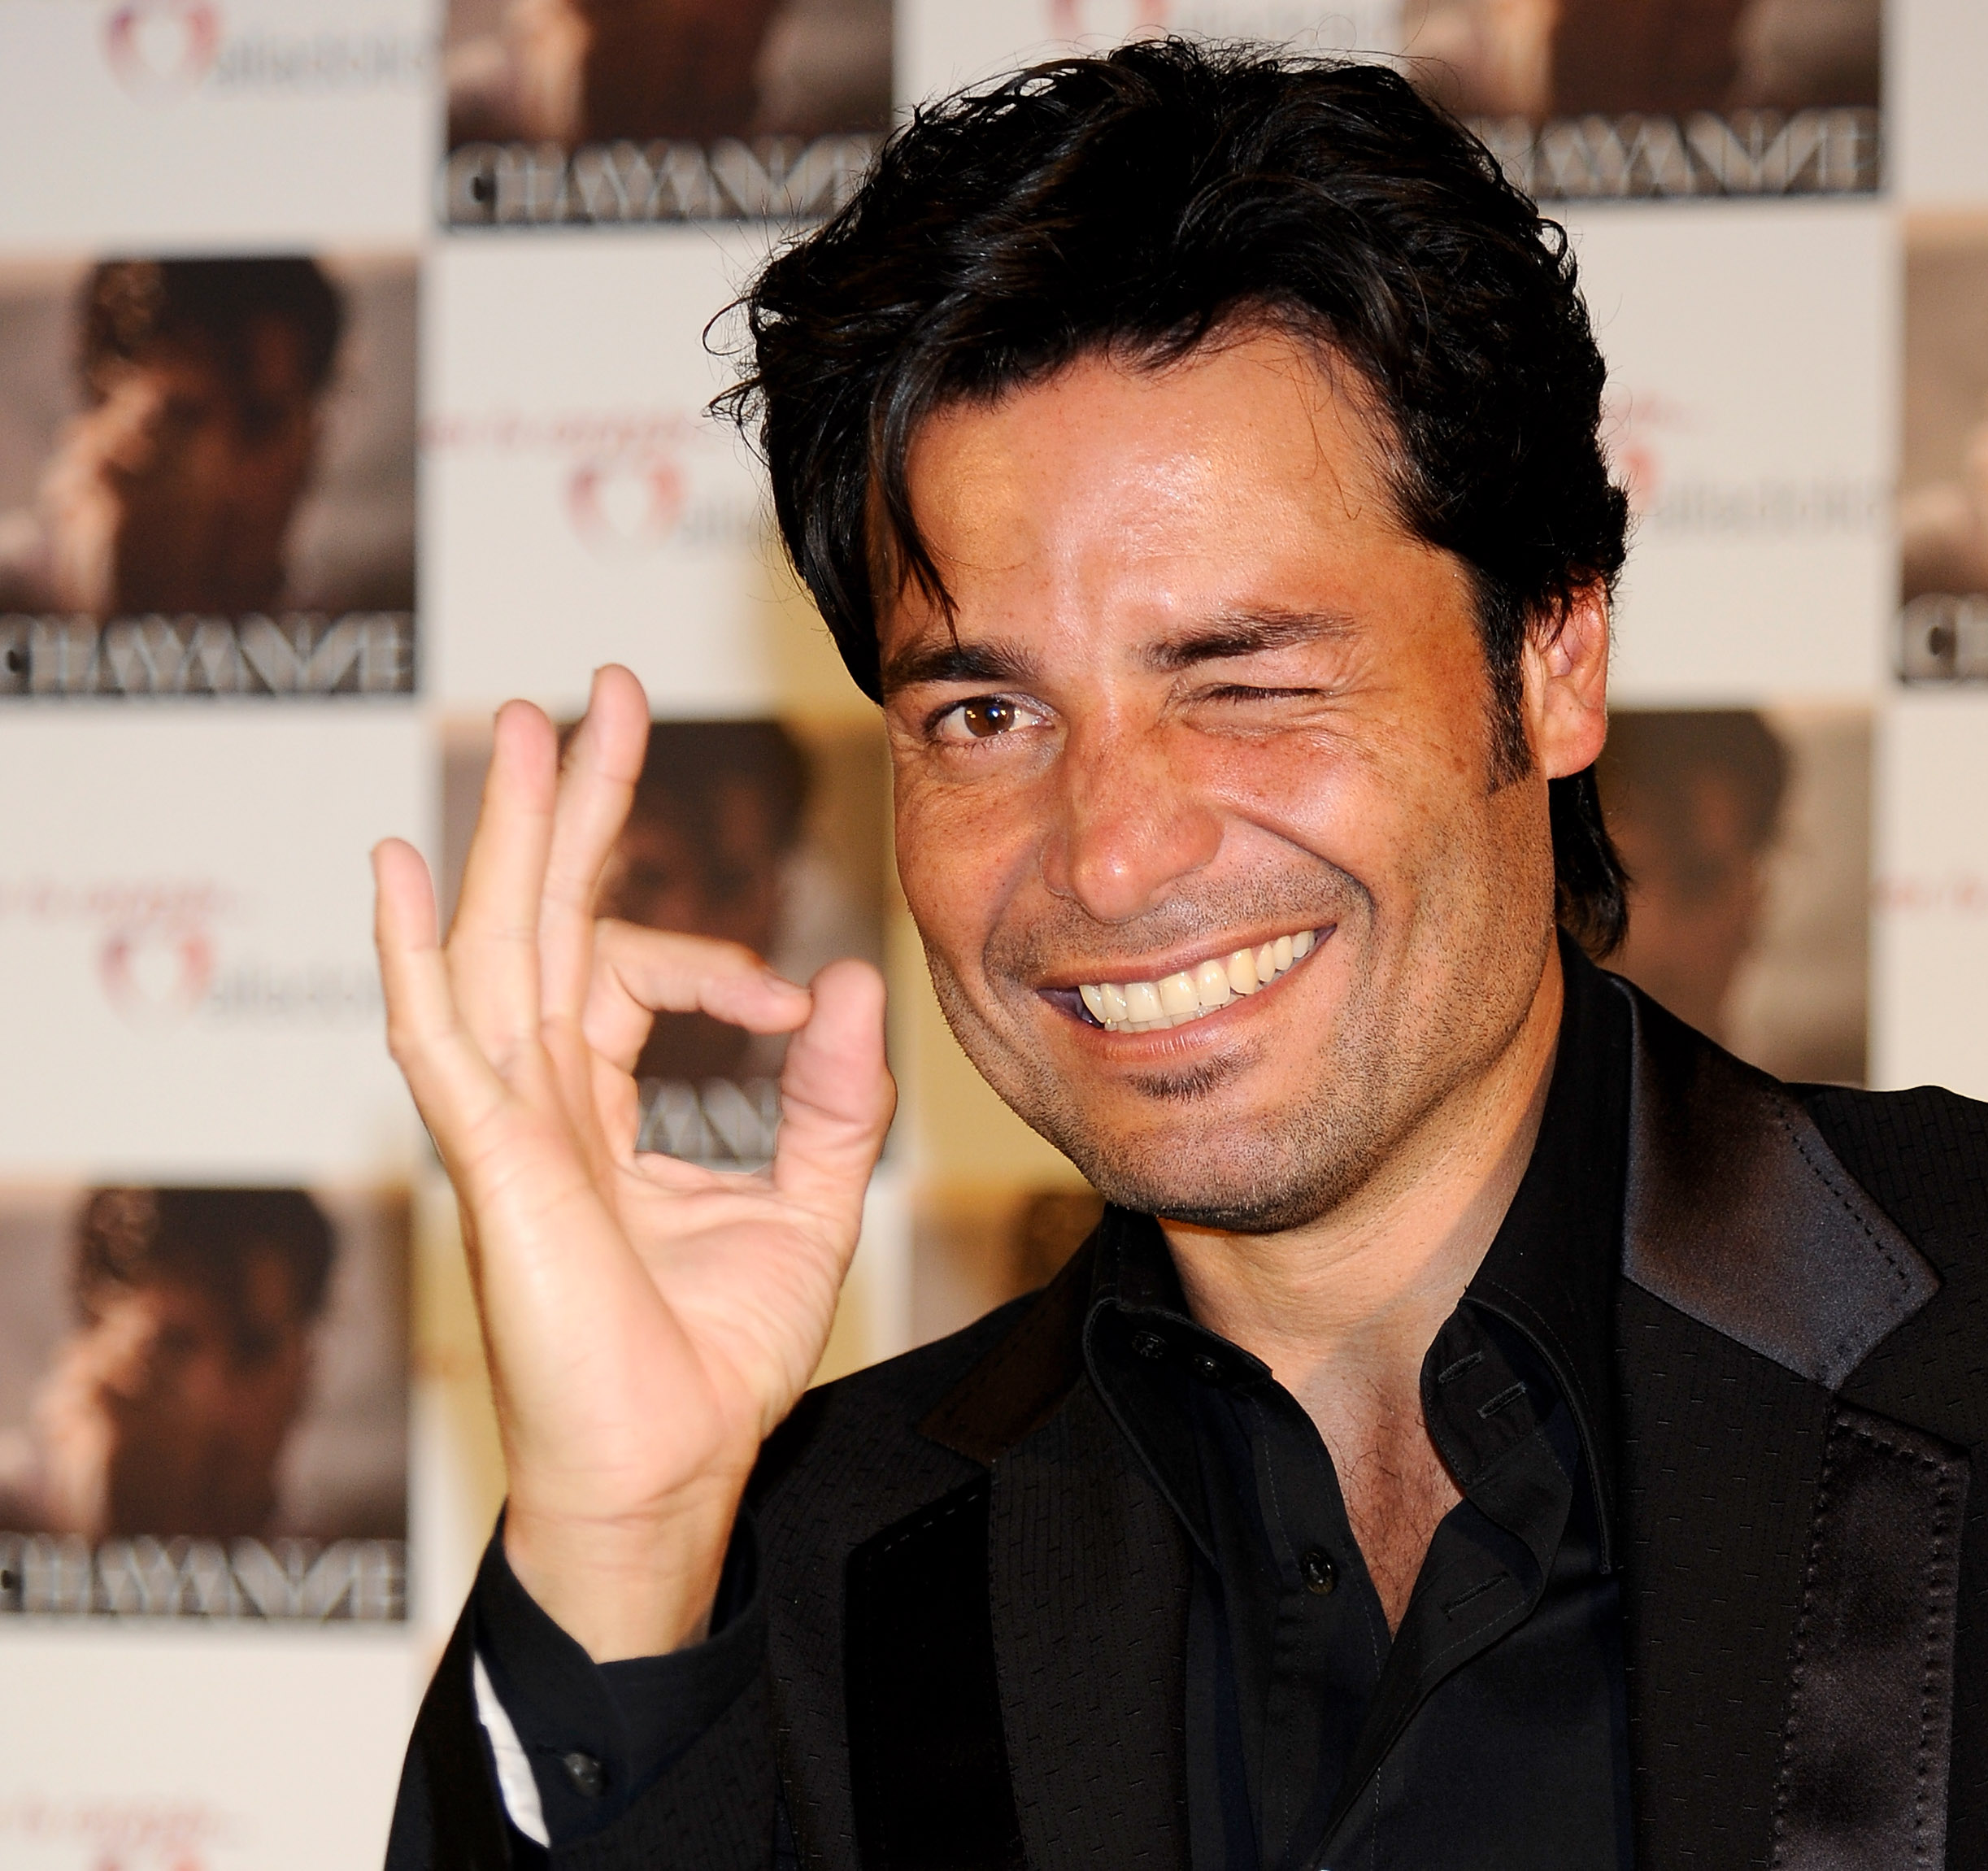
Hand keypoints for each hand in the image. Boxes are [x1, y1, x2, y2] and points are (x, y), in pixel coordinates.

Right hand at [372, 667, 892, 1659]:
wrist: (672, 1473)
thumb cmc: (715, 1362)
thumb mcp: (807, 1205)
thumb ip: (831, 1097)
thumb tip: (846, 979)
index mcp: (599, 1110)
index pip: (622, 978)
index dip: (707, 959)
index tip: (784, 1000)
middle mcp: (541, 1103)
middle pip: (545, 921)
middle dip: (577, 808)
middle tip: (603, 694)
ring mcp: (507, 1129)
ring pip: (498, 950)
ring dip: (510, 838)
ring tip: (530, 729)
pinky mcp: (493, 1165)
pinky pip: (442, 1042)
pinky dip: (414, 954)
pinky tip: (402, 867)